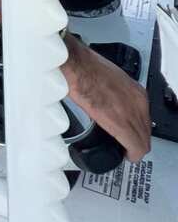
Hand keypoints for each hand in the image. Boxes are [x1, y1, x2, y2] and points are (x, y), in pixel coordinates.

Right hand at [63, 36, 150, 161]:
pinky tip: (126, 155)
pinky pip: (136, 147)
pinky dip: (132, 154)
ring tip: (123, 149)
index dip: (135, 128)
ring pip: (143, 141)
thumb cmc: (85, 68)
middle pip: (146, 130)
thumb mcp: (107, 79)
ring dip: (134, 148)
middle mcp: (139, 102)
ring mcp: (132, 113)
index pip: (144, 118)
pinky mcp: (122, 125)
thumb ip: (113, 91)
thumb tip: (105, 98)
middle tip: (125, 144)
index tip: (127, 132)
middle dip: (136, 139)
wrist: (76, 66)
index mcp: (135, 91)